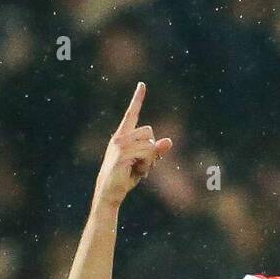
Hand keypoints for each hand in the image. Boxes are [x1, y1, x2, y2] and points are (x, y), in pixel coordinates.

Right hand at [92, 82, 173, 209]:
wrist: (109, 193)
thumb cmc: (124, 178)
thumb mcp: (143, 163)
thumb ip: (156, 152)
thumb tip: (170, 141)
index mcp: (122, 136)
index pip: (131, 114)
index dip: (137, 99)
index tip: (142, 85)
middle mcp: (120, 137)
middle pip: (149, 131)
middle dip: (152, 149)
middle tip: (142, 165)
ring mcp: (120, 145)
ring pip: (150, 144)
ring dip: (150, 160)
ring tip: (137, 170)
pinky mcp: (123, 155)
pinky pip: (147, 154)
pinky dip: (147, 166)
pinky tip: (135, 173)